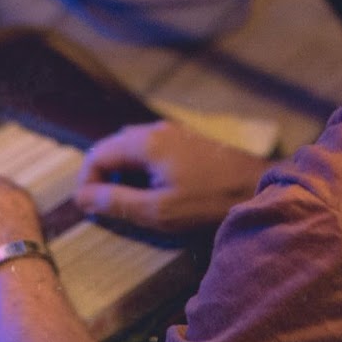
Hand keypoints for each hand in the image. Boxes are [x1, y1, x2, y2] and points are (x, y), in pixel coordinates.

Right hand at [73, 121, 274, 234]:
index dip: (86, 183)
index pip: (97, 155)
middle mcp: (155, 130)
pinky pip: (152, 150)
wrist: (260, 188)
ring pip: (132, 148)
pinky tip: (154, 192)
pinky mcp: (189, 143)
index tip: (88, 210)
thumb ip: (117, 203)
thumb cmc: (209, 202)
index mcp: (144, 142)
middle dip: (102, 177)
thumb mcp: (159, 211)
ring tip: (129, 204)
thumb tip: (81, 198)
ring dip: (122, 174)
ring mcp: (174, 134)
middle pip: (112, 148)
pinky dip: (142, 170)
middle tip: (105, 208)